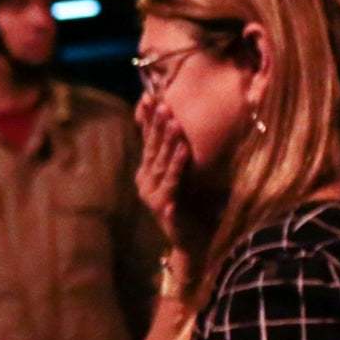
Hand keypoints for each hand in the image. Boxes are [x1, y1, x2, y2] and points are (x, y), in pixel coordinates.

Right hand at [135, 99, 193, 256]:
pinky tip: (184, 149)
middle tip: (163, 103)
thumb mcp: (185, 177)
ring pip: (161, 163)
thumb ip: (180, 156)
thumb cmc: (193, 208)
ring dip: (168, 140)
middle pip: (152, 149)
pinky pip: (173, 182)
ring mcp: (152, 196)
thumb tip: (184, 126)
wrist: (193, 243)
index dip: (148, 119)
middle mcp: (145, 183)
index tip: (150, 97)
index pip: (147, 141)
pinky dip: (178, 164)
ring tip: (174, 121)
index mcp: (148, 174)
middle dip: (157, 125)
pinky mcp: (164, 208)